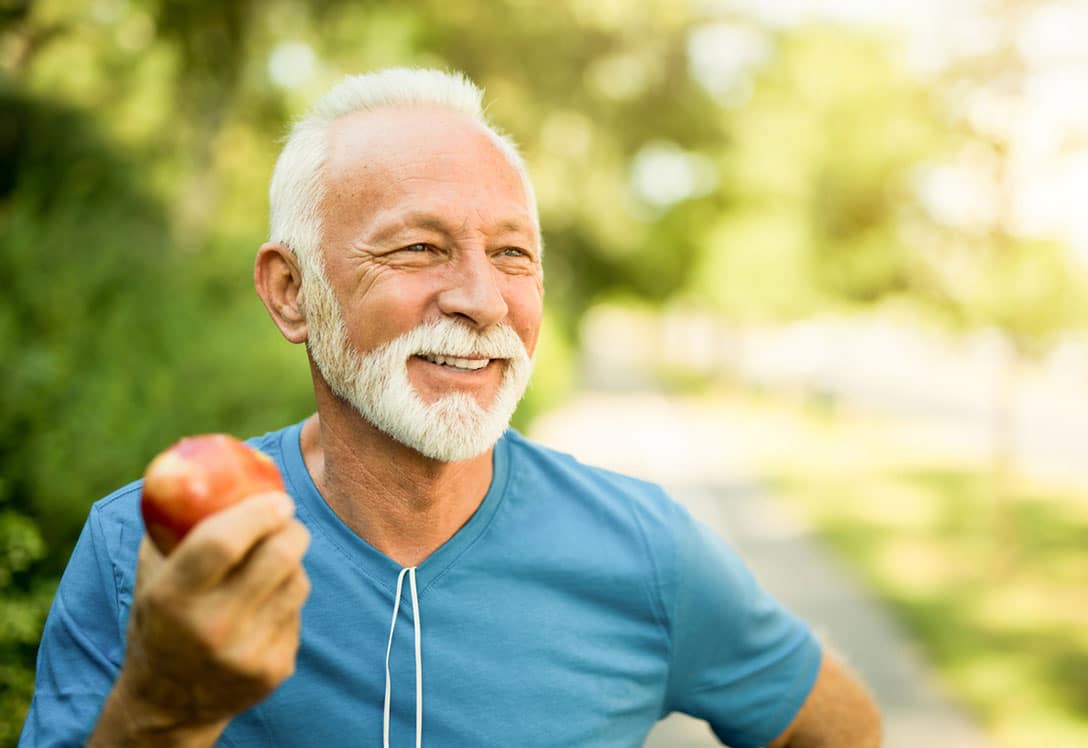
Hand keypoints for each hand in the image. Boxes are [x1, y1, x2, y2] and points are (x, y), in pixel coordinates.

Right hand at [91, 492, 310, 745]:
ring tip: (269, 564)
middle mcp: (212, 627)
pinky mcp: (275, 668)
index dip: (258, 512)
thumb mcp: (151, 575)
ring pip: (296, 581)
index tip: (276, 498)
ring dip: (291, 563)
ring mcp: (247, 653)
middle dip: (292, 529)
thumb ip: (173, 525)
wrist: (167, 703)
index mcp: (174, 597)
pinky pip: (297, 613)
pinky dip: (287, 599)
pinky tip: (264, 606)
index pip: (223, 541)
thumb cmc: (160, 618)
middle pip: (278, 557)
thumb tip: (204, 464)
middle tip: (287, 519)